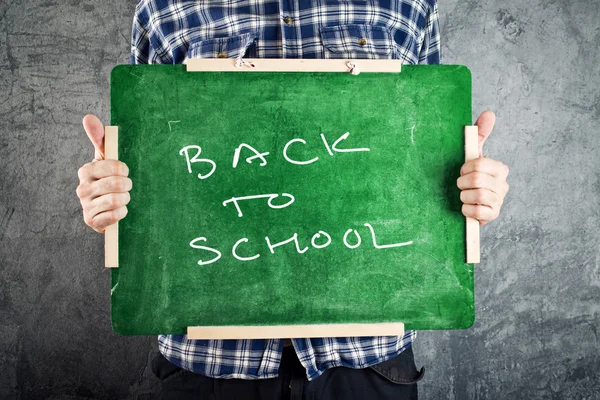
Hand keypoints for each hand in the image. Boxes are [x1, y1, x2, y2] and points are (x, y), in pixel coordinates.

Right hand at [76, 114, 131, 232]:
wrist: (106, 207)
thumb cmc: (108, 178)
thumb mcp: (105, 158)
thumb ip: (99, 138)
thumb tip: (88, 117)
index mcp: (86, 170)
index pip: (113, 167)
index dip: (124, 170)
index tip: (125, 172)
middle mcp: (82, 188)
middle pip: (117, 184)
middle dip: (128, 186)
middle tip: (127, 187)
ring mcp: (85, 206)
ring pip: (116, 200)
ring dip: (125, 199)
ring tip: (123, 198)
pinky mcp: (91, 222)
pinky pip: (114, 215)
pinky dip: (122, 213)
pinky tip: (119, 210)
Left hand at [457, 111, 508, 225]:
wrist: (465, 203)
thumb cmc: (469, 177)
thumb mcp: (472, 155)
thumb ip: (480, 134)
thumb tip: (489, 113)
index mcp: (500, 169)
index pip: (480, 164)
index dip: (465, 168)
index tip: (462, 171)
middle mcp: (503, 185)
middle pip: (477, 179)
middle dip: (462, 182)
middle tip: (460, 185)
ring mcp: (499, 202)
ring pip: (477, 195)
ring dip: (463, 196)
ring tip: (463, 196)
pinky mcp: (493, 216)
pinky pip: (477, 211)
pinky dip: (466, 209)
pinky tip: (466, 207)